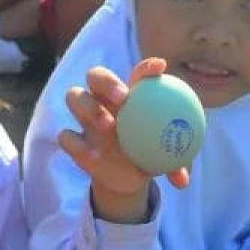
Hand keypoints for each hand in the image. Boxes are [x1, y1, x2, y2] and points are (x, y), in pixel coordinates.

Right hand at [58, 57, 189, 222]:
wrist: (127, 178)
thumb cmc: (150, 157)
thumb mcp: (165, 158)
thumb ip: (173, 165)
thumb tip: (183, 181)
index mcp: (130, 96)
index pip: (137, 75)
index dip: (146, 68)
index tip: (160, 69)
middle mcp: (103, 100)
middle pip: (95, 75)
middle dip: (107, 81)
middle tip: (124, 98)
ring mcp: (84, 118)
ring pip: (74, 95)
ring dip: (90, 107)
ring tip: (108, 125)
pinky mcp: (73, 139)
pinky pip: (66, 136)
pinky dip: (78, 144)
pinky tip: (94, 156)